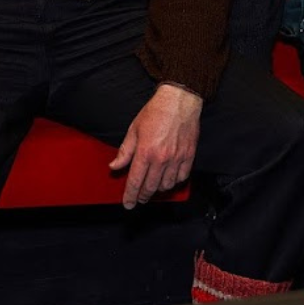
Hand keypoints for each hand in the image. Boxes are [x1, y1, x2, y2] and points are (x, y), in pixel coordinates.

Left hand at [109, 83, 201, 209]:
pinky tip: (168, 180)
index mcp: (145, 152)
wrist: (179, 101)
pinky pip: (182, 177)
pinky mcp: (189, 156)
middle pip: (150, 187)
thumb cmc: (155, 112)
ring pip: (166, 185)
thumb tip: (114, 166)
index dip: (130, 195)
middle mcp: (161, 158)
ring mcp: (176, 158)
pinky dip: (174, 182)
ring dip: (158, 190)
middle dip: (143, 196)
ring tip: (152, 188)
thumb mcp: (133, 129)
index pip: (135, 181)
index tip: (128, 204)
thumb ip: (125, 151)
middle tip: (139, 199)